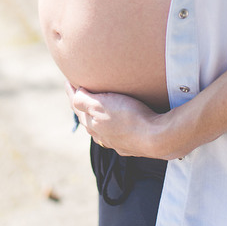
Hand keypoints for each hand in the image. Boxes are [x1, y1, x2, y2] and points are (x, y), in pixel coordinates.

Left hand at [68, 82, 189, 159]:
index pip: (77, 106)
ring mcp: (117, 143)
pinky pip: (117, 136)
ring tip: (98, 109)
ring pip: (101, 130)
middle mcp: (102, 136)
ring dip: (97, 119)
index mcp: (92, 124)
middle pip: (87, 119)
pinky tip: (117, 126)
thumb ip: (84, 100)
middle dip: (82, 106)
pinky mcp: (132, 145)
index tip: (68, 80)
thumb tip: (76, 93)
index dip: (71, 92)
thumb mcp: (101, 104)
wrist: (157, 138)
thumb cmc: (129, 118)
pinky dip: (112, 127)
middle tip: (80, 93)